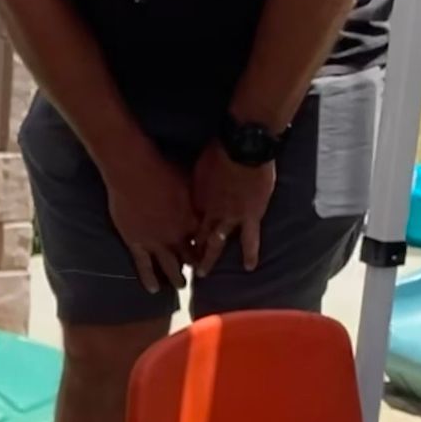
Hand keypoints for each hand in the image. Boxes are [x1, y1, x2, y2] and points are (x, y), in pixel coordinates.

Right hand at [101, 144, 197, 294]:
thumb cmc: (162, 167)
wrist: (133, 169)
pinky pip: (143, 266)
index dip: (208, 247)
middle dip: (196, 266)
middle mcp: (176, 235)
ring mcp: (155, 241)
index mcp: (191, 219)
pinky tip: (153, 290)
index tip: (211, 252)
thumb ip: (197, 195)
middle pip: (189, 256)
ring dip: (175, 278)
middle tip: (200, 273)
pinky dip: (148, 278)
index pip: (204, 240)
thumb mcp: (189, 179)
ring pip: (168, 266)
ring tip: (180, 286)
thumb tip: (208, 196)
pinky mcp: (135, 242)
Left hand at [190, 142, 275, 275]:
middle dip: (185, 252)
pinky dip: (250, 253)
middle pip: (194, 236)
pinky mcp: (250, 216)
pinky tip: (248, 268)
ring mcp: (229, 217)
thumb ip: (193, 179)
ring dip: (208, 259)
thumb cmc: (218, 149)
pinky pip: (250, 239)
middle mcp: (209, 212)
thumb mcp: (196, 165)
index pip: (184, 222)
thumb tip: (183, 179)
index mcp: (195, 199)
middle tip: (178, 265)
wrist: (243, 147)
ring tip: (202, 274)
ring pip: (215, 243)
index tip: (170, 242)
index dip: (177, 233)